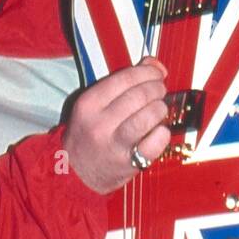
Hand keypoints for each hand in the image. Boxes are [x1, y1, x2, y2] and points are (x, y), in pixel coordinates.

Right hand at [62, 57, 169, 195]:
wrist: (76, 172)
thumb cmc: (89, 133)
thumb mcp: (96, 103)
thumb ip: (124, 81)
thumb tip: (156, 65)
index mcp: (89, 104)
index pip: (125, 78)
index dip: (147, 72)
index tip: (156, 74)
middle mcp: (99, 123)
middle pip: (139, 96)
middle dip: (157, 89)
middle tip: (160, 90)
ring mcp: (113, 145)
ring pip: (147, 118)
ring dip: (160, 109)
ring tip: (160, 109)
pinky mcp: (128, 163)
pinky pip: (154, 144)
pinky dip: (162, 134)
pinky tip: (159, 131)